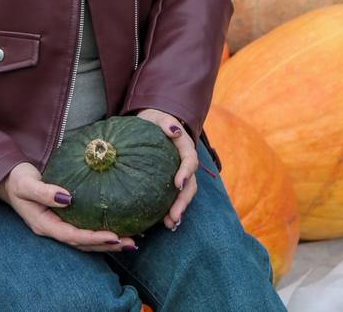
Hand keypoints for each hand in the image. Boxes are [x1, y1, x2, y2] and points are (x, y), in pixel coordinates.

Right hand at [0, 161, 137, 251]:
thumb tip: (67, 198)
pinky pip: (84, 230)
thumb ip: (44, 191)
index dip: (93, 238)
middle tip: (131, 243)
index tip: (114, 235)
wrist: (9, 179)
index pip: (72, 236)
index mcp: (44, 224)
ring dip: (108, 243)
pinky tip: (117, 230)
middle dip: (107, 245)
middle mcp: (52, 229)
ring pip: (86, 241)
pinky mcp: (63, 219)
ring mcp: (58, 226)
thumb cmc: (17, 179)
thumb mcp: (27, 184)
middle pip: (83, 244)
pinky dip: (101, 233)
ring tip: (131, 242)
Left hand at [134, 108, 197, 231]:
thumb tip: (175, 131)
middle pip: (190, 185)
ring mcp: (180, 174)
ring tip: (170, 224)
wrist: (152, 124)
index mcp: (185, 148)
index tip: (178, 184)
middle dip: (183, 202)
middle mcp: (186, 164)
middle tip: (174, 216)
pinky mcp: (170, 182)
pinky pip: (173, 197)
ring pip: (184, 195)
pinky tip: (162, 222)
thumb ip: (166, 122)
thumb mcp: (158, 117)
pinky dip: (170, 210)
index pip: (190, 161)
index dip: (186, 172)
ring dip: (179, 210)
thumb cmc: (154, 120)